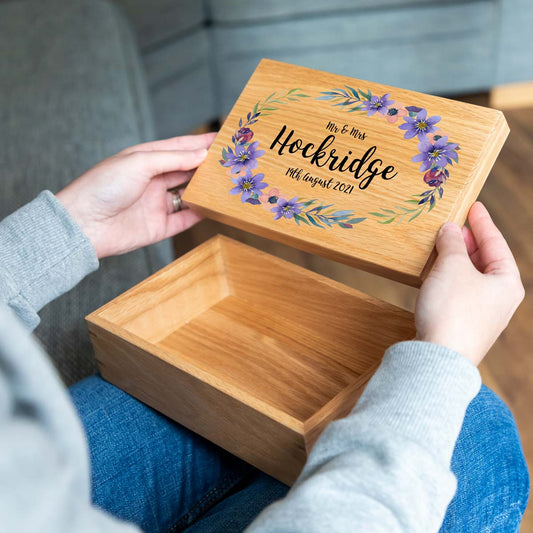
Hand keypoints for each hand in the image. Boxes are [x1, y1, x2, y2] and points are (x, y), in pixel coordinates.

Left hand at [56, 133, 215, 257]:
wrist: (84, 225)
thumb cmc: (103, 186)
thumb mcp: (139, 162)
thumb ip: (173, 158)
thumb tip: (201, 154)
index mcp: (146, 159)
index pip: (180, 148)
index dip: (202, 143)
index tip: (224, 139)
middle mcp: (153, 181)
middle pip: (187, 171)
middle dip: (208, 166)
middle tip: (232, 162)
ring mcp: (157, 204)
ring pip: (189, 194)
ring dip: (206, 189)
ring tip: (228, 183)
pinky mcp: (159, 227)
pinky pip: (185, 219)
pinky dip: (200, 213)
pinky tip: (214, 207)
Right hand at [416, 202, 524, 365]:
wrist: (438, 358)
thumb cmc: (452, 310)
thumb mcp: (452, 266)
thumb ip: (452, 243)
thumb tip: (450, 230)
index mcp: (507, 282)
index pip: (496, 243)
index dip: (482, 223)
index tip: (474, 206)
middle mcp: (499, 299)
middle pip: (485, 260)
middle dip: (467, 242)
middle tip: (452, 225)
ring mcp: (482, 314)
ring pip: (469, 277)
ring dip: (455, 260)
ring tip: (440, 246)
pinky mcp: (462, 325)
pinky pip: (458, 292)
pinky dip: (448, 277)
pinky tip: (434, 274)